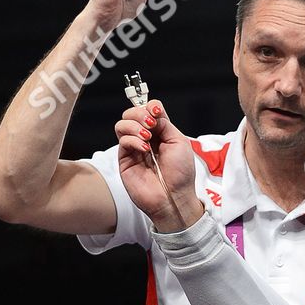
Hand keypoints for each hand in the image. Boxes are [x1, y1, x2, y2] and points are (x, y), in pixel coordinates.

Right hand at [115, 102, 203, 231]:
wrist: (174, 197)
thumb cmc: (181, 175)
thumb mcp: (179, 142)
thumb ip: (165, 124)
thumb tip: (152, 110)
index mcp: (160, 134)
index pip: (148, 111)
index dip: (150, 107)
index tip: (156, 112)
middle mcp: (145, 139)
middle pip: (132, 113)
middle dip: (140, 114)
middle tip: (150, 124)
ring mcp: (134, 149)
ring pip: (122, 124)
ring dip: (134, 125)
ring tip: (147, 137)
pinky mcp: (125, 159)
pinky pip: (122, 140)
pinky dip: (133, 139)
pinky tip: (144, 149)